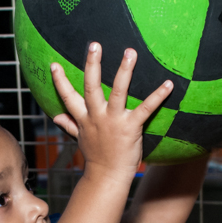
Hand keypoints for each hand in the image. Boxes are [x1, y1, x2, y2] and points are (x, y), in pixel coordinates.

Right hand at [50, 43, 171, 178]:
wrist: (108, 177)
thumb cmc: (97, 157)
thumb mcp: (80, 139)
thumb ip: (69, 125)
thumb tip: (54, 116)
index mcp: (84, 118)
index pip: (68, 97)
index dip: (60, 81)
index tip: (53, 64)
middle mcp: (97, 116)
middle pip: (91, 87)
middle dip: (92, 65)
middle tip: (94, 45)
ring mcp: (114, 121)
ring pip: (117, 92)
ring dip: (124, 71)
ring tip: (130, 52)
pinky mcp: (131, 127)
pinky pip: (145, 108)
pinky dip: (157, 96)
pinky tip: (168, 84)